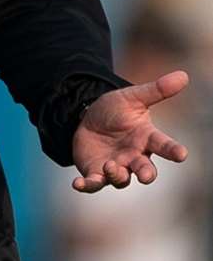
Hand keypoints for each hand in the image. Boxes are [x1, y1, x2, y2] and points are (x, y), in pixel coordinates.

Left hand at [71, 71, 189, 191]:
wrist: (87, 119)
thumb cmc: (115, 110)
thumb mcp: (132, 97)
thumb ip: (156, 90)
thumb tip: (183, 75)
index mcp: (146, 138)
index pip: (164, 145)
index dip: (173, 150)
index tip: (182, 154)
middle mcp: (134, 156)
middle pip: (145, 170)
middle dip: (146, 174)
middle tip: (146, 176)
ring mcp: (116, 166)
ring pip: (121, 179)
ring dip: (116, 175)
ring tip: (110, 166)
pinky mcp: (96, 172)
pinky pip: (93, 183)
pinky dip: (87, 185)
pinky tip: (78, 184)